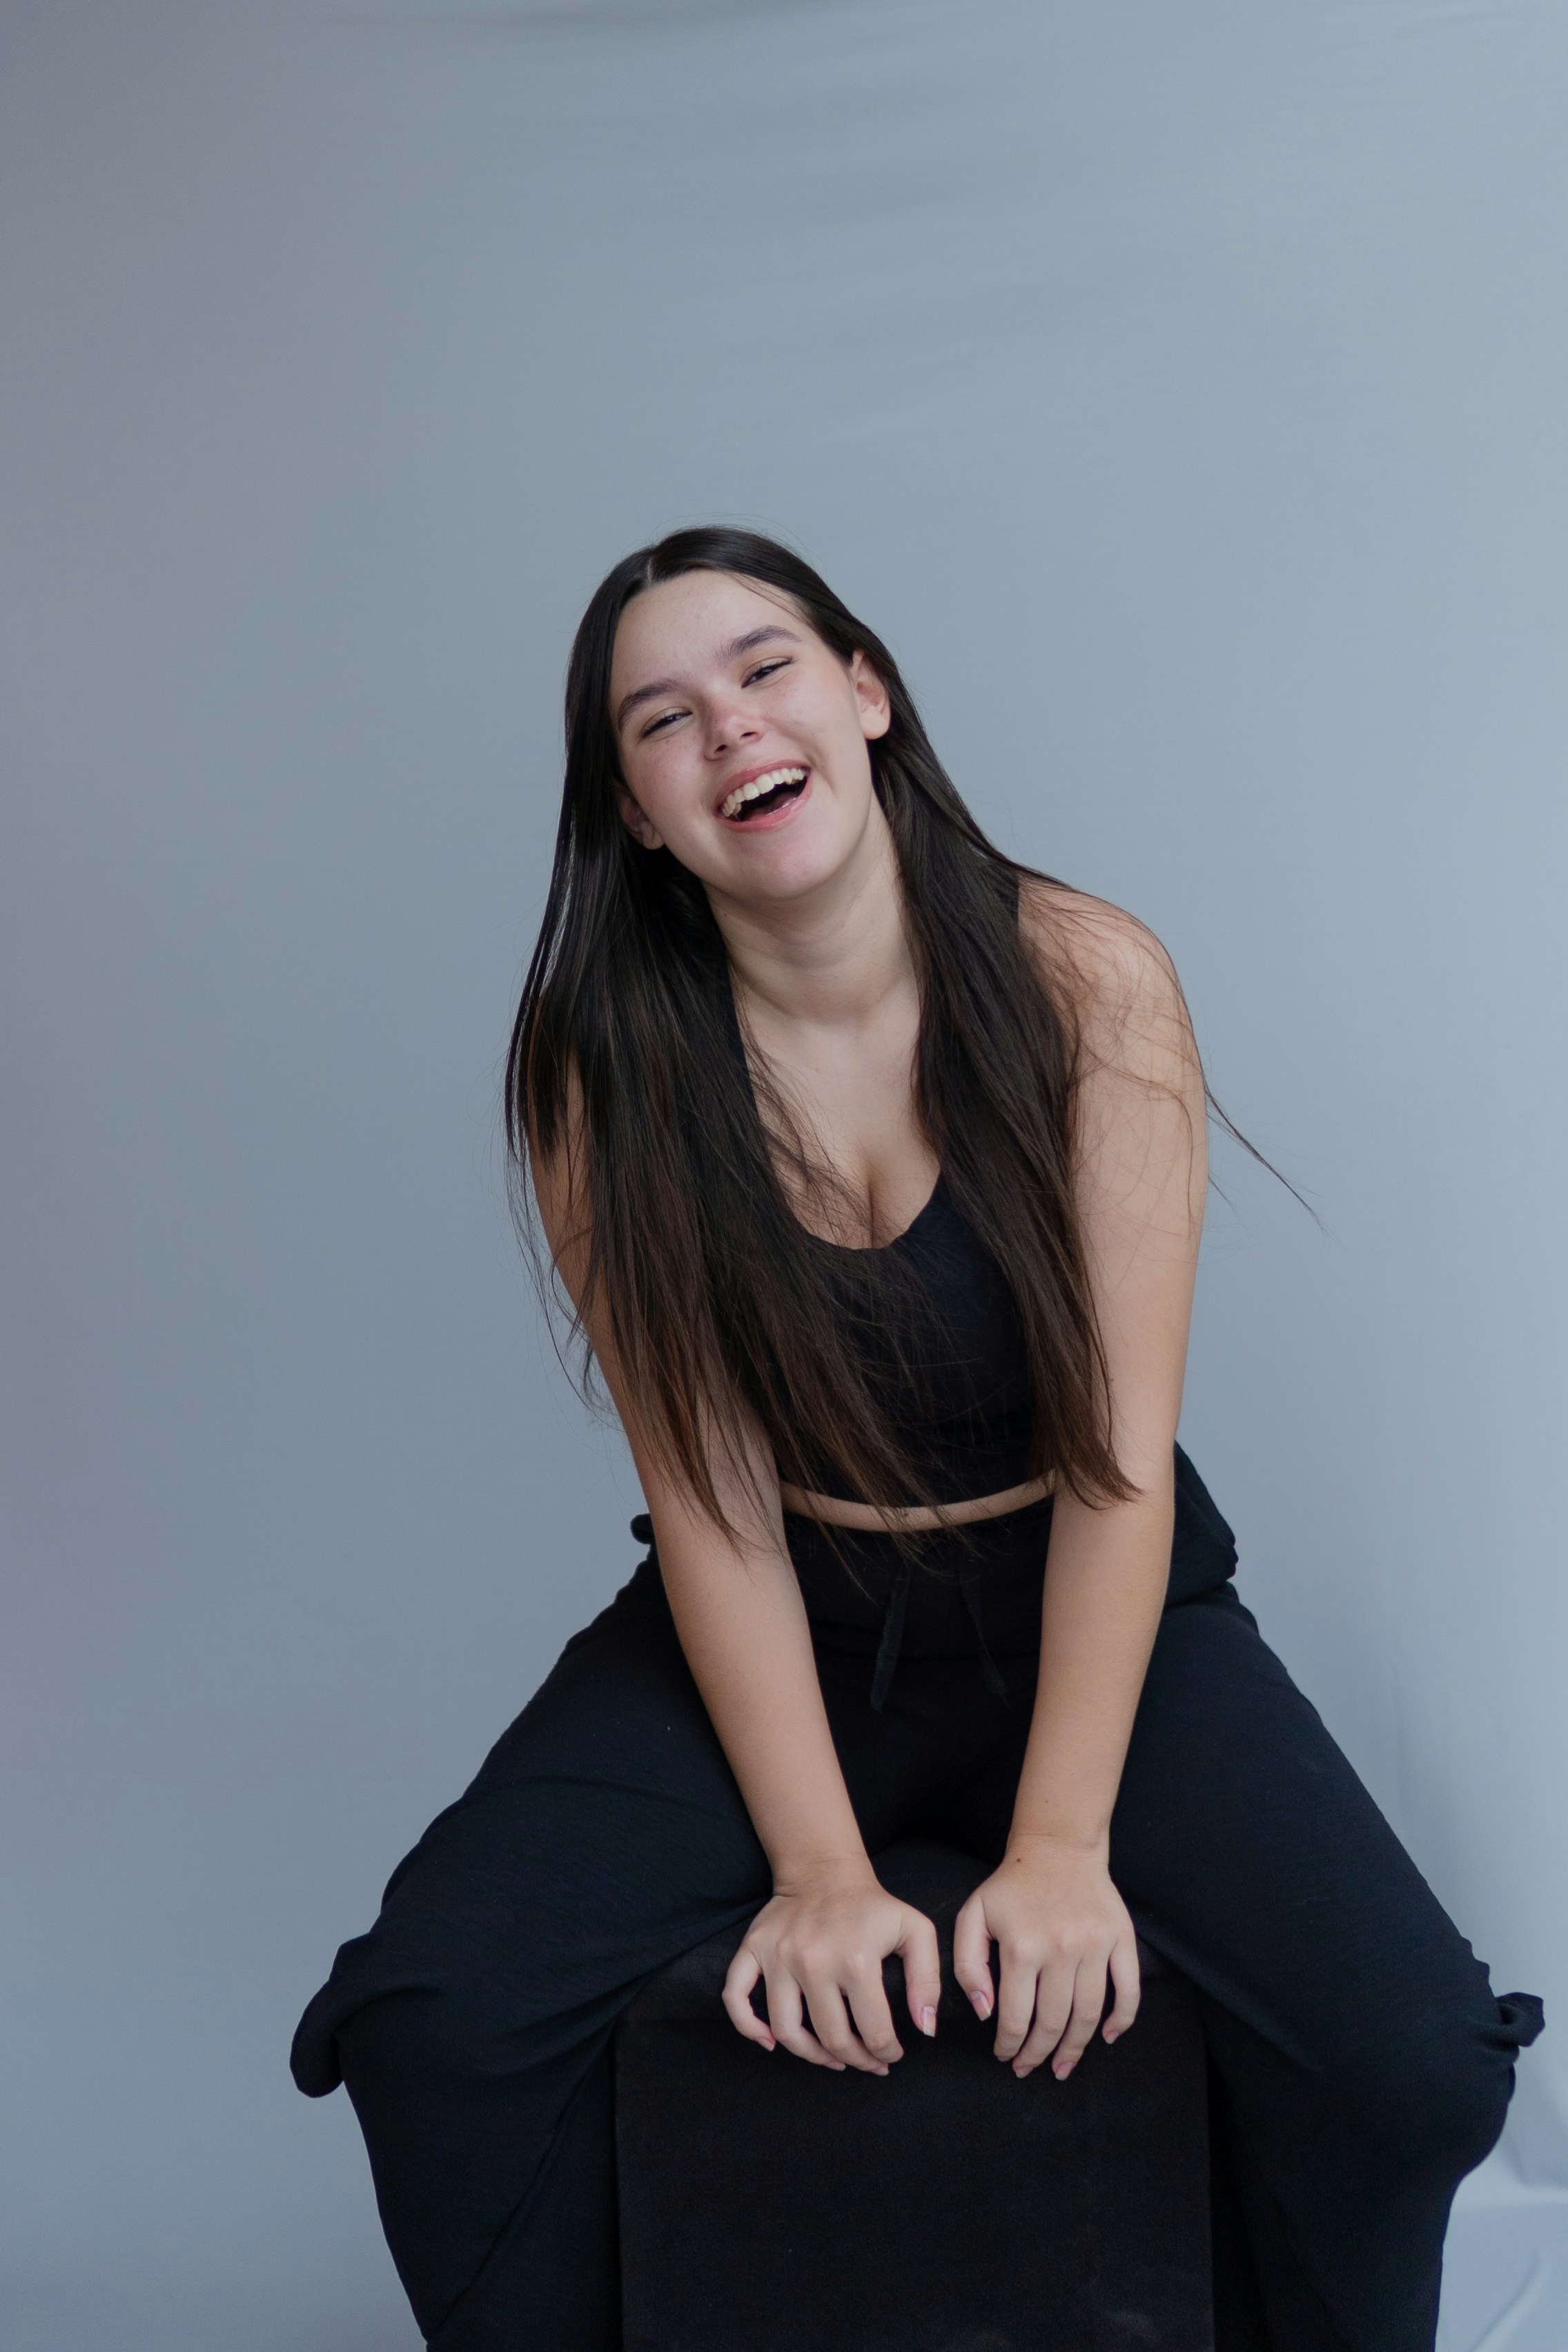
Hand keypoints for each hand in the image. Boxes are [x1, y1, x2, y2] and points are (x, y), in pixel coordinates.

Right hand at [722, 1863, 941, 2075]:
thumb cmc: (873, 1906)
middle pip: (830, 2038)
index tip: (891, 2054)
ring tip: (831, 2059)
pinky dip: (748, 2026)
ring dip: (810, 2055)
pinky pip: (736, 1995)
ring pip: (785, 2029)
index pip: (873, 2031)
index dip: (886, 2052)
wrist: (825, 1870)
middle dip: (854, 2060)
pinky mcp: (754, 1948)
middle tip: (866, 2062)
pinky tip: (769, 2043)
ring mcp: (778, 1956)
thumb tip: (924, 2029)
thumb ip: (927, 1981)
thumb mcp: (915, 1932)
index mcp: (857, 1960)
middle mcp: (813, 1960)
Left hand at [953, 1837, 1139, 2079]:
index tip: (1005, 2057)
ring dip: (1076, 2048)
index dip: (1010, 2046)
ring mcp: (1095, 1946)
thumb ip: (966, 1964)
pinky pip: (1129, 1991)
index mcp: (1022, 1947)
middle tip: (1029, 2068)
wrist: (1057, 1847)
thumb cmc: (1011, 1886)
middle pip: (1053, 2023)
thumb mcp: (973, 1915)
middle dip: (1039, 2054)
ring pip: (1089, 2015)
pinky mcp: (1121, 1939)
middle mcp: (1061, 1949)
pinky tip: (1107, 2037)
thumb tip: (985, 2011)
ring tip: (1062, 2066)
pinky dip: (1122, 2020)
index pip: (1016, 2018)